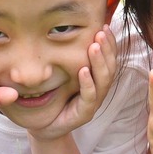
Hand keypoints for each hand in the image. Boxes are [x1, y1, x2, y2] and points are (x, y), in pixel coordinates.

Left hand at [29, 25, 118, 140]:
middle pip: (110, 67)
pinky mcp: (84, 115)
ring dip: (99, 62)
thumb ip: (66, 57)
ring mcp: (93, 103)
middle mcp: (98, 90)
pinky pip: (89, 98)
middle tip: (101, 32)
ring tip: (94, 46)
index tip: (104, 26)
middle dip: (107, 48)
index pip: (109, 59)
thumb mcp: (59, 74)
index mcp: (96, 80)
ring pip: (103, 81)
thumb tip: (62, 30)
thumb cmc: (52, 98)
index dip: (109, 43)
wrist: (42, 127)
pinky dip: (88, 83)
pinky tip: (83, 70)